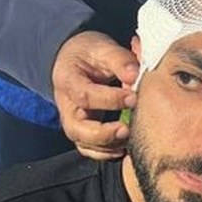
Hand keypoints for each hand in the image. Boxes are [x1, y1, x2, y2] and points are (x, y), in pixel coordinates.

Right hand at [52, 31, 139, 158]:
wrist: (77, 60)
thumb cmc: (90, 54)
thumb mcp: (102, 48)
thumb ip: (119, 60)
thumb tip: (135, 75)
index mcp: (67, 80)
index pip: (84, 95)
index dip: (109, 99)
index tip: (133, 98)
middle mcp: (66, 105)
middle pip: (76, 128)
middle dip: (103, 133)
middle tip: (127, 130)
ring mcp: (72, 121)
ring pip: (83, 143)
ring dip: (108, 145)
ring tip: (130, 138)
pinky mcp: (82, 131)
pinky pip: (90, 149)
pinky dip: (106, 153)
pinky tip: (124, 147)